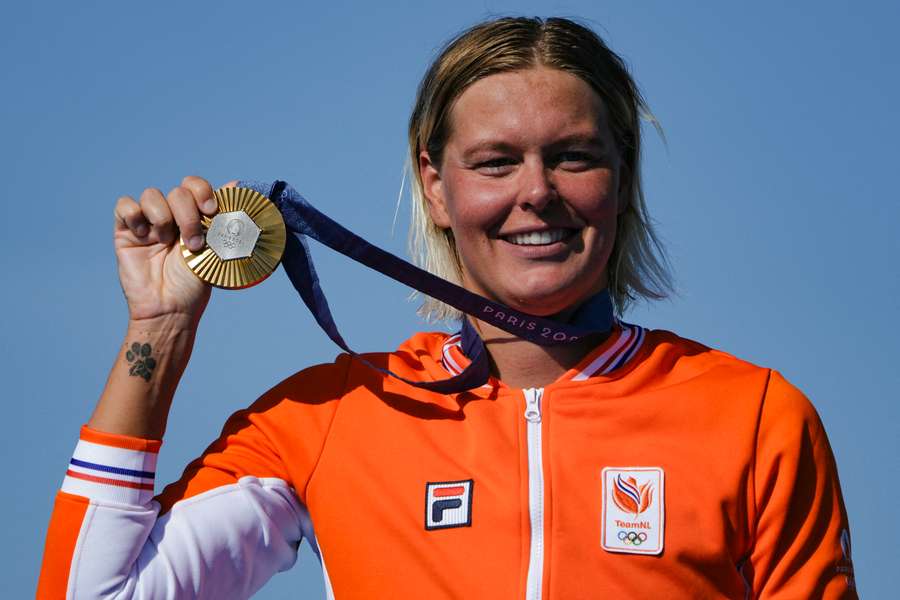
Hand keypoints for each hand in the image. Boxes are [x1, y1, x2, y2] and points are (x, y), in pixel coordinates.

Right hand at [113, 176, 235, 325]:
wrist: (170, 307)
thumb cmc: (194, 283)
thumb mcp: (215, 250)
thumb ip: (223, 218)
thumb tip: (236, 184)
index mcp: (195, 217)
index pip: (195, 186)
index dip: (202, 192)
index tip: (211, 211)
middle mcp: (172, 215)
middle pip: (178, 191)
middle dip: (188, 215)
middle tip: (193, 243)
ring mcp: (149, 222)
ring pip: (152, 194)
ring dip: (163, 217)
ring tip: (166, 243)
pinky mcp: (126, 231)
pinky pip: (125, 205)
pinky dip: (134, 215)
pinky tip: (144, 235)